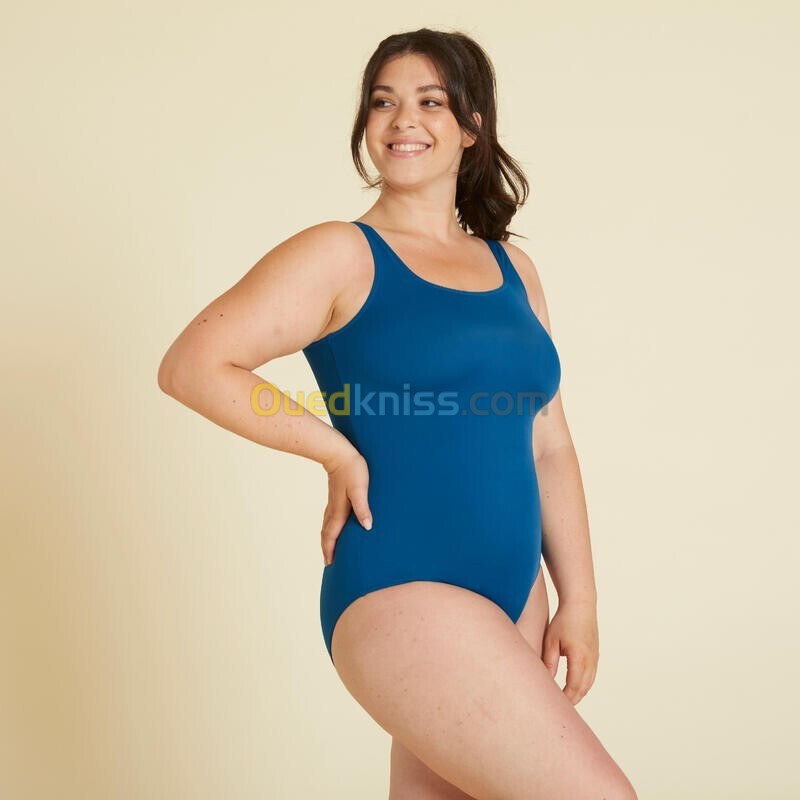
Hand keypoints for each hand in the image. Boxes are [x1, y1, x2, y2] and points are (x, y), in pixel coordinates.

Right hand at [320, 446, 372, 565]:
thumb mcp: (360, 489)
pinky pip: (329, 517)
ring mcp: (332, 502)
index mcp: (339, 511)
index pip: (332, 535)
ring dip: (327, 538)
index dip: (330, 550)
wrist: (337, 452)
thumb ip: (363, 508)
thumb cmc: (352, 469)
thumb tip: (367, 527)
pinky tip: (334, 525)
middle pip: (326, 533)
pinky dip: (329, 527)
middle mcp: (333, 509)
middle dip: (326, 548)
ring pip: (326, 525)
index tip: (329, 564)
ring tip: (329, 548)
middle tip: (328, 562)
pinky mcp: (334, 496)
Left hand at [542, 601, 598, 704]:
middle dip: (573, 699)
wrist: (580, 604)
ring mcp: (595, 657)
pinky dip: (584, 684)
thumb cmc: (563, 620)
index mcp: (580, 659)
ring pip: (589, 683)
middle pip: (583, 689)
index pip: (574, 687)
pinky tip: (574, 686)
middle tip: (560, 708)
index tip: (557, 707)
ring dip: (579, 692)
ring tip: (566, 700)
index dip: (566, 699)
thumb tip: (546, 680)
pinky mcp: (595, 653)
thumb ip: (549, 661)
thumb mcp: (551, 640)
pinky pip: (591, 674)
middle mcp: (591, 660)